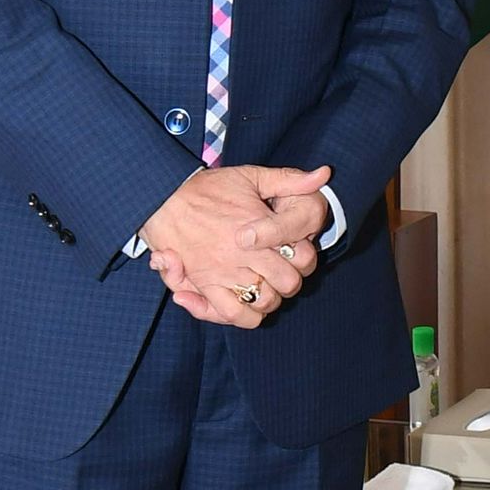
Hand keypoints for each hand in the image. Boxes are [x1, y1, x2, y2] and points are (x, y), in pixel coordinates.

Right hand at [140, 162, 331, 328]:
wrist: (164, 198)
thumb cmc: (208, 188)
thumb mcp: (250, 176)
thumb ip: (288, 179)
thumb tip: (325, 173)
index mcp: (261, 228)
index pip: (303, 257)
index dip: (306, 259)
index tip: (294, 252)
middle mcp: (245, 254)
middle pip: (288, 283)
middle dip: (290, 280)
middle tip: (281, 271)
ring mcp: (225, 271)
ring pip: (264, 301)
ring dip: (270, 298)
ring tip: (265, 286)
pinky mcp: (205, 284)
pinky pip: (232, 314)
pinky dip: (245, 316)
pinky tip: (247, 305)